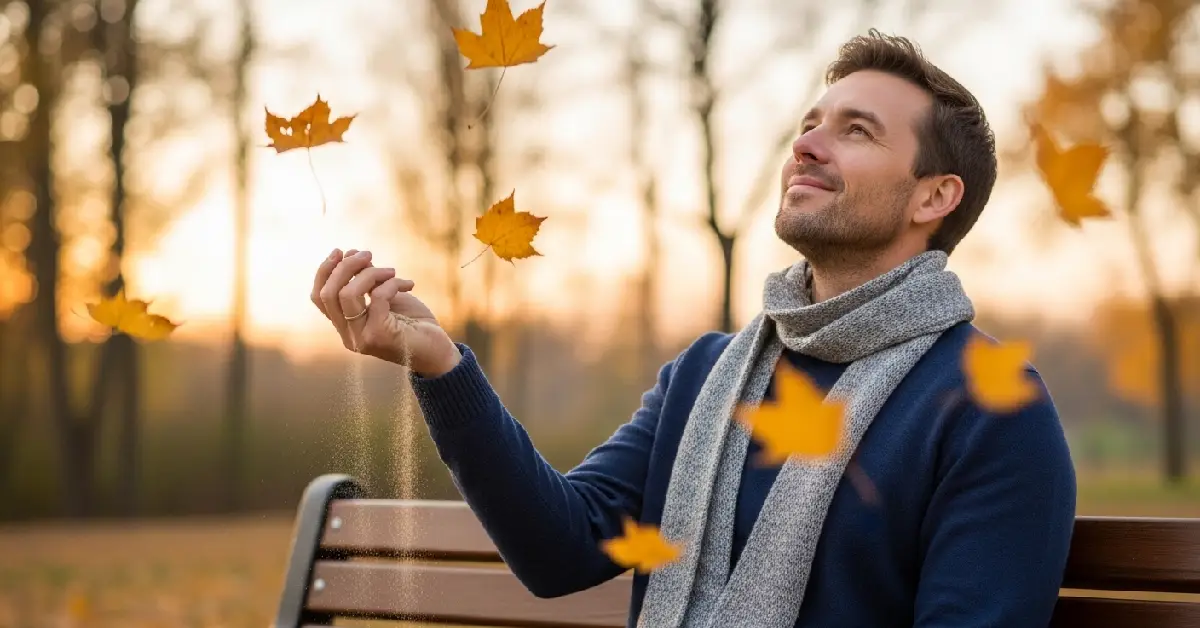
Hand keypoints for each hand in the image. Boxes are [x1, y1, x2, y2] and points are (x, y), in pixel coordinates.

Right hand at [311, 248, 461, 376]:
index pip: (319, 298)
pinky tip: (408, 285)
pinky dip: (392, 283)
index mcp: (346, 326)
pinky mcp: (379, 335)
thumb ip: (367, 280)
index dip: (324, 271)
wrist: (438, 352)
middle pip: (328, 294)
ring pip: (347, 294)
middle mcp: (348, 335)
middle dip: (345, 267)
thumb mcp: (386, 296)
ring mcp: (361, 337)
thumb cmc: (414, 324)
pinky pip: (378, 296)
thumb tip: (351, 254)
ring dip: (369, 273)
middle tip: (367, 254)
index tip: (341, 252)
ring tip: (390, 270)